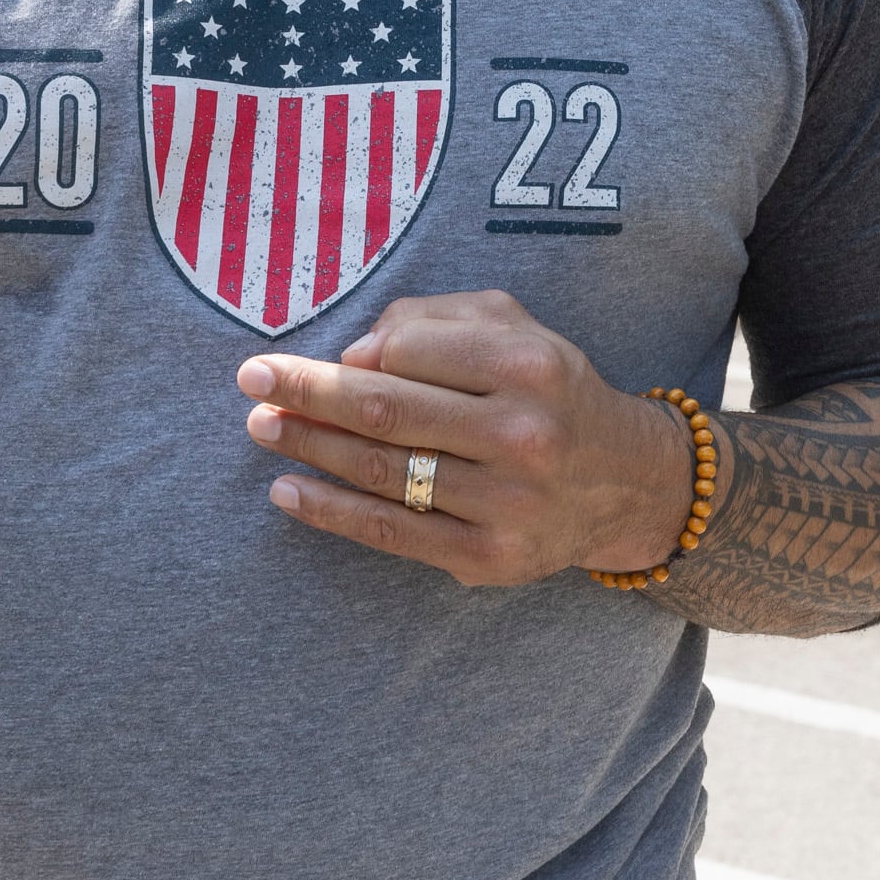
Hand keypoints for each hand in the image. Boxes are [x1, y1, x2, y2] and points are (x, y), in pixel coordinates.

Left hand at [239, 291, 701, 586]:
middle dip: (308, 392)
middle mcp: (523, 435)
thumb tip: (355, 353)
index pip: (412, 350)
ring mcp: (505, 504)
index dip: (359, 351)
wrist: (627, 483)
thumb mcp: (517, 330)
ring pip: (382, 472)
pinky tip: (288, 491)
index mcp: (531, 366)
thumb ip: (438, 321)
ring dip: (308, 448)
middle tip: (253, 378)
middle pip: (387, 411)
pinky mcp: (488, 558)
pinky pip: (391, 533)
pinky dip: (331, 511)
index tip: (329, 355)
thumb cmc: (550, 391)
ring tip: (261, 426)